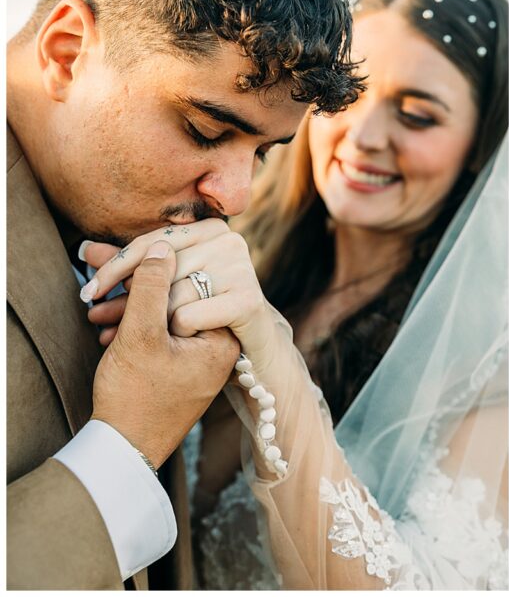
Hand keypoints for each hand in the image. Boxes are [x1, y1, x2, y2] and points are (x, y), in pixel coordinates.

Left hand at [82, 220, 289, 372]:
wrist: (251, 353)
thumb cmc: (203, 316)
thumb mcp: (163, 290)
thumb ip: (131, 268)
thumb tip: (85, 248)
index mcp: (212, 229)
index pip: (153, 242)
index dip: (115, 265)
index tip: (88, 290)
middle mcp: (231, 242)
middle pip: (161, 268)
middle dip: (124, 296)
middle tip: (95, 316)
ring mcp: (243, 269)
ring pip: (173, 293)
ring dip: (149, 320)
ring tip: (121, 336)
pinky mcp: (248, 301)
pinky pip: (189, 315)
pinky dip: (176, 332)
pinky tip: (176, 341)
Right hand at [91, 241, 239, 467]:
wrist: (122, 450)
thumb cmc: (134, 397)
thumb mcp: (141, 335)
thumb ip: (153, 287)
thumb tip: (163, 246)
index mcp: (222, 337)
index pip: (194, 282)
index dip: (153, 276)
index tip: (119, 283)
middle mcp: (219, 344)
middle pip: (180, 295)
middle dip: (136, 289)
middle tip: (99, 286)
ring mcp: (200, 354)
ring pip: (165, 311)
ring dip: (128, 306)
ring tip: (96, 310)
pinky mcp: (181, 362)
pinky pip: (161, 329)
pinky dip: (133, 324)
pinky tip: (106, 324)